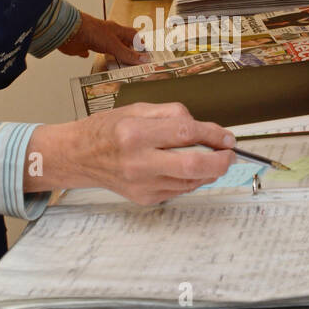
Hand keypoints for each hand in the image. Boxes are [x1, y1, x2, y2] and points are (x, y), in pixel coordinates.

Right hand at [25, 102, 236, 204]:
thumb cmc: (106, 130)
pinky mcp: (145, 198)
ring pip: (191, 181)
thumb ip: (172, 114)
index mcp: (135, 134)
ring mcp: (142, 185)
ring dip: (208, 171)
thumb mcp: (137, 109)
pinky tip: (186, 167)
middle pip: (193, 166)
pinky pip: (180, 190)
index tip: (227, 137)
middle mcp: (138, 162)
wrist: (79, 156)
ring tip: (208, 158)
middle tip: (229, 154)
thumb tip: (204, 128)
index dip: (214, 135)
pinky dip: (191, 179)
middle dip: (220, 161)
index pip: (186, 133)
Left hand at [58, 11, 145, 64]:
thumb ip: (128, 54)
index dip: (139, 42)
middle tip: (132, 58)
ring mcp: (94, 39)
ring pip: (105, 46)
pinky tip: (89, 56)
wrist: (69, 31)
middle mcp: (106, 34)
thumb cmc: (91, 30)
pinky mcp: (83, 44)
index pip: (132, 35)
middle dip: (126, 49)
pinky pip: (87, 49)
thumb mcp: (114, 45)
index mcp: (116, 30)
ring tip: (117, 61)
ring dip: (111, 52)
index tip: (144, 52)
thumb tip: (143, 59)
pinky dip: (89, 53)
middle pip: (120, 40)